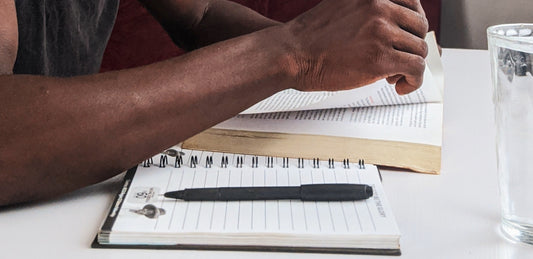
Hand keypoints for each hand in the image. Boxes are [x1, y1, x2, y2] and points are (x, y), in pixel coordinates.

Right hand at [284, 0, 428, 94]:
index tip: (408, 36)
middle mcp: (379, 7)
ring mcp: (381, 32)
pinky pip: (415, 69)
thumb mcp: (343, 6)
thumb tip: (393, 25)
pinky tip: (399, 86)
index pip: (412, 3)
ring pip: (419, 50)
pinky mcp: (380, 59)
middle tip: (398, 58)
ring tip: (392, 75)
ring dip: (410, 66)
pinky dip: (413, 81)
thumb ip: (368, 10)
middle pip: (419, 27)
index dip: (413, 24)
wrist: (291, 53)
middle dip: (412, 46)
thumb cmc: (311, 36)